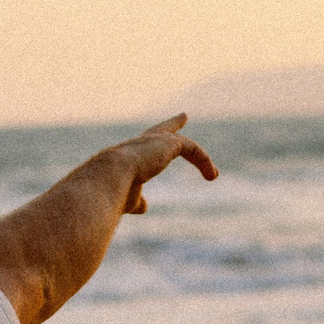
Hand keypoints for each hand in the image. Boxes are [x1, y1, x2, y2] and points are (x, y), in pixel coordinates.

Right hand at [104, 114, 218, 214]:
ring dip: (200, 160)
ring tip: (213, 175)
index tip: (157, 135)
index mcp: (129, 155)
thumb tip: (144, 207)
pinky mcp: (168, 143)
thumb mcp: (129, 198)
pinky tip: (211, 175)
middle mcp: (140, 143)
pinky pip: (192, 149)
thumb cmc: (113, 191)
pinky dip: (203, 161)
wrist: (109, 178)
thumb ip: (137, 201)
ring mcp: (153, 141)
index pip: (142, 146)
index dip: (152, 143)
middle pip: (160, 130)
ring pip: (182, 144)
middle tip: (183, 116)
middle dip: (173, 124)